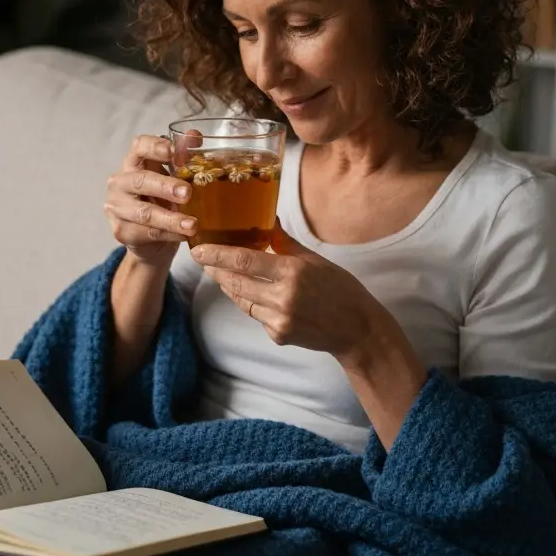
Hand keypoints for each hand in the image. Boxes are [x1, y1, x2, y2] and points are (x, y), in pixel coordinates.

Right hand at [104, 135, 198, 266]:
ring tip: (193, 225)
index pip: (139, 147)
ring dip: (170, 219)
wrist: (150, 239)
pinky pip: (147, 233)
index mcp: (134, 162)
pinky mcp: (121, 231)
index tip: (172, 151)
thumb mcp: (175, 178)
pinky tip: (185, 236)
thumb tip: (195, 136)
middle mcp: (120, 182)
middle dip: (165, 186)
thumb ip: (183, 158)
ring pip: (144, 212)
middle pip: (140, 180)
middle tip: (187, 193)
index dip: (154, 146)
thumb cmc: (162, 200)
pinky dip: (169, 235)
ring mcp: (117, 208)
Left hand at [191, 225, 387, 368]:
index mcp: (293, 272)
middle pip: (236, 283)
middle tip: (201, 258)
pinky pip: (256, 316)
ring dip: (229, 286)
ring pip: (242, 301)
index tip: (198, 250)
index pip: (244, 261)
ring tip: (220, 273)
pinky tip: (253, 294)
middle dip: (215, 270)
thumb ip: (286, 243)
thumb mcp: (315, 260)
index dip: (217, 255)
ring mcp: (279, 319)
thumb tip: (268, 219)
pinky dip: (251, 304)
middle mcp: (283, 297)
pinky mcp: (278, 335)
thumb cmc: (340, 289)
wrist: (357, 329)